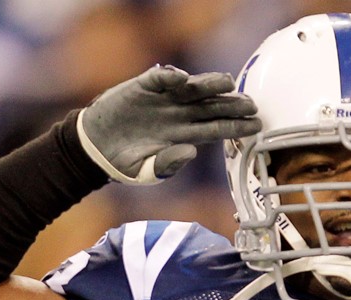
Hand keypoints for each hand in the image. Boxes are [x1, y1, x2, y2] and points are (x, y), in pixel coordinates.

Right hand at [77, 65, 260, 184]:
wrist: (95, 147)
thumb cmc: (125, 162)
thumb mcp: (146, 171)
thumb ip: (168, 163)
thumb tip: (191, 151)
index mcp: (185, 135)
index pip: (217, 129)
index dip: (236, 127)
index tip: (255, 125)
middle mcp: (180, 114)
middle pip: (212, 106)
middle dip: (232, 104)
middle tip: (251, 104)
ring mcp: (164, 99)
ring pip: (193, 89)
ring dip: (210, 84)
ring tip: (227, 82)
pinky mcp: (144, 87)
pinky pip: (159, 79)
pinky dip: (169, 77)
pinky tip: (181, 79)